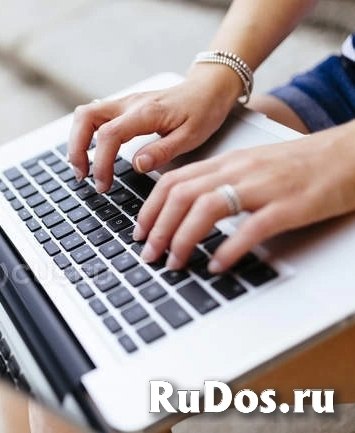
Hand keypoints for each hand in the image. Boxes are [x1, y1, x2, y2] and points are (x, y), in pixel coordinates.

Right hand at [67, 65, 242, 192]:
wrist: (208, 88)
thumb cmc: (203, 110)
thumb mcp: (192, 136)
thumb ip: (163, 151)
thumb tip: (137, 165)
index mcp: (145, 112)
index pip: (109, 135)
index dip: (101, 163)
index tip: (103, 184)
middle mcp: (129, 104)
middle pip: (85, 118)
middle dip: (76, 148)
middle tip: (81, 175)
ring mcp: (124, 104)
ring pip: (85, 116)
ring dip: (77, 142)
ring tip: (82, 168)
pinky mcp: (123, 108)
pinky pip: (94, 118)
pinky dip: (86, 137)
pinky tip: (91, 155)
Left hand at [134, 121, 354, 272]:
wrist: (349, 154)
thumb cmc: (299, 165)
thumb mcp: (250, 166)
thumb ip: (218, 182)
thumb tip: (184, 209)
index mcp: (226, 162)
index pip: (174, 181)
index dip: (149, 208)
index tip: (138, 232)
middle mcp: (238, 170)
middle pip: (182, 195)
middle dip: (158, 228)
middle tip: (148, 255)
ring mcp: (263, 186)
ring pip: (206, 207)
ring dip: (183, 238)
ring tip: (174, 263)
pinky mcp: (288, 206)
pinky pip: (250, 228)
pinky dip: (228, 249)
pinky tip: (217, 266)